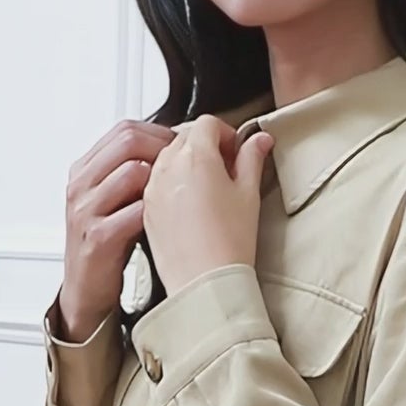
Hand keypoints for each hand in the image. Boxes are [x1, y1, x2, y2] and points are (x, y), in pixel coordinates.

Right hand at [58, 120, 177, 339]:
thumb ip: (131, 173)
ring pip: (132, 172)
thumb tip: (172, 150)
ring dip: (165, 179)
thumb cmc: (106, 245)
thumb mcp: (111, 200)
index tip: (186, 146)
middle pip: (128, 141)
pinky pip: (135, 212)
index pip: (125, 130)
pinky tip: (173, 220)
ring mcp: (87, 211)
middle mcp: (81, 185)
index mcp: (84, 170)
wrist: (87, 291)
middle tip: (190, 164)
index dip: (161, 133)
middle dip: (167, 148)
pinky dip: (159, 212)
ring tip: (182, 193)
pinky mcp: (98, 239)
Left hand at [142, 114, 273, 298]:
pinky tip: (192, 207)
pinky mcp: (147, 208)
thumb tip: (258, 141)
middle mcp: (169, 166)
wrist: (204, 281)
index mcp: (196, 156)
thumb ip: (252, 160)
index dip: (226, 133)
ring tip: (209, 189)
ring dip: (187, 163)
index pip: (208, 124)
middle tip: (226, 168)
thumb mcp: (249, 195)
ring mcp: (154, 187)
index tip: (236, 151)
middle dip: (206, 145)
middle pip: (185, 137)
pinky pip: (157, 182)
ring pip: (168, 158)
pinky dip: (173, 184)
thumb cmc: (227, 244)